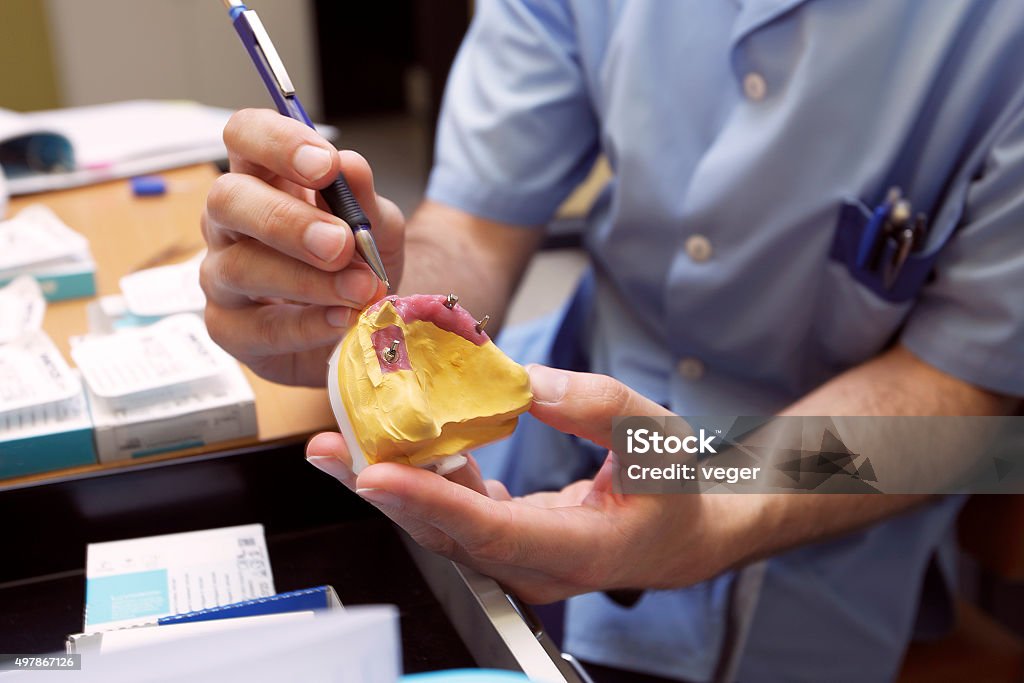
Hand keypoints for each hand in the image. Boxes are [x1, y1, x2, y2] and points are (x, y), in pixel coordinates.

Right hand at [201, 109, 404, 385]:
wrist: (357, 328)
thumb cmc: (353, 264)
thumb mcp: (376, 227)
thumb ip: (364, 200)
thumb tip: (351, 165)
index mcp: (262, 177)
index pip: (244, 135)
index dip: (277, 143)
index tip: (325, 166)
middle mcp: (230, 222)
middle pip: (227, 199)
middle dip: (287, 220)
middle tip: (340, 243)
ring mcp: (221, 275)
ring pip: (240, 268)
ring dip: (307, 280)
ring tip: (360, 289)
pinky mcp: (229, 328)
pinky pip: (258, 327)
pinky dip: (307, 325)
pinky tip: (342, 319)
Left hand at [306, 365, 750, 603]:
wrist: (686, 532)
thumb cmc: (675, 487)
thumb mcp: (653, 432)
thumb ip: (594, 404)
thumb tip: (525, 383)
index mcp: (578, 546)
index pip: (489, 530)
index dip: (429, 502)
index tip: (374, 475)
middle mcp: (537, 565)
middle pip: (445, 532)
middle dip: (381, 490)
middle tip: (326, 451)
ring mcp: (518, 560)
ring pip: (441, 526)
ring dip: (389, 484)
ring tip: (338, 446)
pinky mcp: (507, 542)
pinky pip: (454, 514)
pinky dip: (422, 479)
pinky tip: (395, 448)